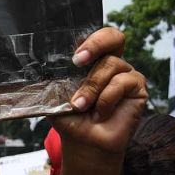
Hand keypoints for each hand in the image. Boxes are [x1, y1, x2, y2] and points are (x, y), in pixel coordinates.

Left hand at [51, 27, 146, 160]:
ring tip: (80, 105)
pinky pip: (122, 82)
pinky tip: (100, 112)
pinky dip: (107, 98)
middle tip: (79, 60)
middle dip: (96, 44)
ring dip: (92, 86)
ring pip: (111, 64)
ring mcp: (126, 74)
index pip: (95, 34)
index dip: (89, 37)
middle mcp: (111, 62)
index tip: (74, 53)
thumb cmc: (70, 116)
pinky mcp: (137, 88)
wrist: (83, 141)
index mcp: (92, 59)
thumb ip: (51, 77)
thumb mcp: (55, 94)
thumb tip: (36, 67)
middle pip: (113, 36)